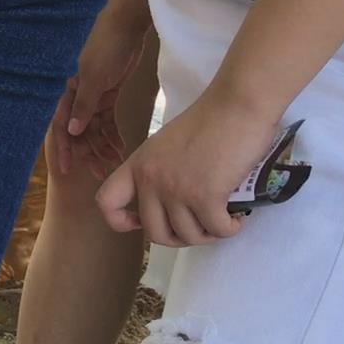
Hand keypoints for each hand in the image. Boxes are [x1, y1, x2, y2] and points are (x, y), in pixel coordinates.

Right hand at [51, 7, 151, 177]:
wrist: (127, 26)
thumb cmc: (107, 47)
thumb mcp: (95, 77)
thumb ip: (83, 105)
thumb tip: (71, 130)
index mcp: (68, 91)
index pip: (62, 124)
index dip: (65, 147)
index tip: (67, 169)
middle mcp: (78, 96)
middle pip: (80, 131)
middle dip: (88, 152)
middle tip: (99, 172)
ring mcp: (94, 96)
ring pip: (96, 128)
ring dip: (104, 145)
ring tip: (115, 164)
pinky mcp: (109, 95)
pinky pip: (108, 120)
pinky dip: (114, 134)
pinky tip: (121, 148)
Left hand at [96, 89, 278, 247]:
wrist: (237, 105)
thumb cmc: (210, 121)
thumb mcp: (168, 146)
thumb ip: (162, 171)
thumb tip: (172, 206)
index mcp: (138, 164)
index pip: (106, 202)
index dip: (119, 221)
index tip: (140, 222)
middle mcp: (151, 179)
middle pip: (154, 232)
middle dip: (179, 238)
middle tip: (198, 226)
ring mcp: (176, 189)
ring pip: (188, 236)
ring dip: (208, 234)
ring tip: (221, 219)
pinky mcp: (205, 196)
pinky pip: (216, 230)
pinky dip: (229, 229)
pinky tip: (236, 218)